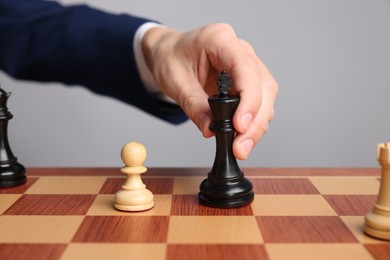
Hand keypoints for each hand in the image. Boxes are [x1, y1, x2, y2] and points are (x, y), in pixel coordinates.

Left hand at [142, 23, 277, 159]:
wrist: (168, 52)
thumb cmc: (170, 58)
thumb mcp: (174, 81)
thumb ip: (193, 105)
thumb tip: (210, 130)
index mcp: (220, 39)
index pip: (246, 69)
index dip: (248, 100)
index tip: (240, 126)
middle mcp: (239, 49)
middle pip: (263, 86)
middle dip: (255, 120)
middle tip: (240, 147)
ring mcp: (246, 64)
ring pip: (266, 96)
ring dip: (257, 125)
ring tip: (240, 147)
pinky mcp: (246, 80)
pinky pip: (258, 101)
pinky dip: (253, 122)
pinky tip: (241, 137)